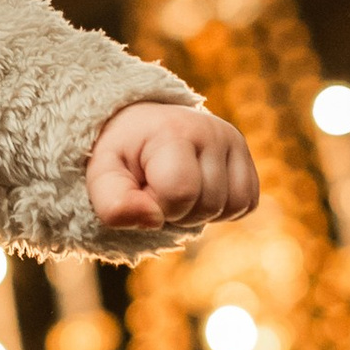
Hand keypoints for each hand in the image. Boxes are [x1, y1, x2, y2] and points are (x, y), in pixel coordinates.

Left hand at [85, 101, 257, 232]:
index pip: (180, 192)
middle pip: (208, 205)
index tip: (142, 188)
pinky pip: (247, 204)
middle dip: (179, 211)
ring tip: (178, 188)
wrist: (141, 128)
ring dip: (200, 212)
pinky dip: (222, 209)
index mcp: (173, 130)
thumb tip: (152, 221)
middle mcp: (211, 129)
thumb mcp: (102, 176)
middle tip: (159, 187)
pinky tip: (200, 190)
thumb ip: (113, 204)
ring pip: (232, 207)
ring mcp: (233, 140)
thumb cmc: (121, 156)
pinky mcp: (246, 155)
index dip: (157, 206)